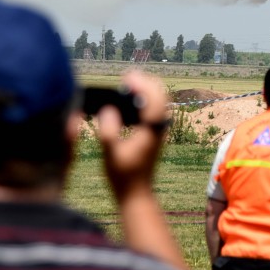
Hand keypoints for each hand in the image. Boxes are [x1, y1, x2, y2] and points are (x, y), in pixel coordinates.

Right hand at [96, 70, 168, 200]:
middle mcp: (160, 127)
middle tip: (127, 77)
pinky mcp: (156, 133)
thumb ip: (108, 131)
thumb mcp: (110, 153)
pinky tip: (130, 99)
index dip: (142, 84)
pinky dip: (146, 99)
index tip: (127, 77)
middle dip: (146, 82)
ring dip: (147, 89)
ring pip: (160, 101)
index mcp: (152, 130)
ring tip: (127, 84)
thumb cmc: (122, 175)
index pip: (153, 99)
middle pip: (161, 95)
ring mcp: (160, 130)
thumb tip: (108, 108)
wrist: (137, 193)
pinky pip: (155, 109)